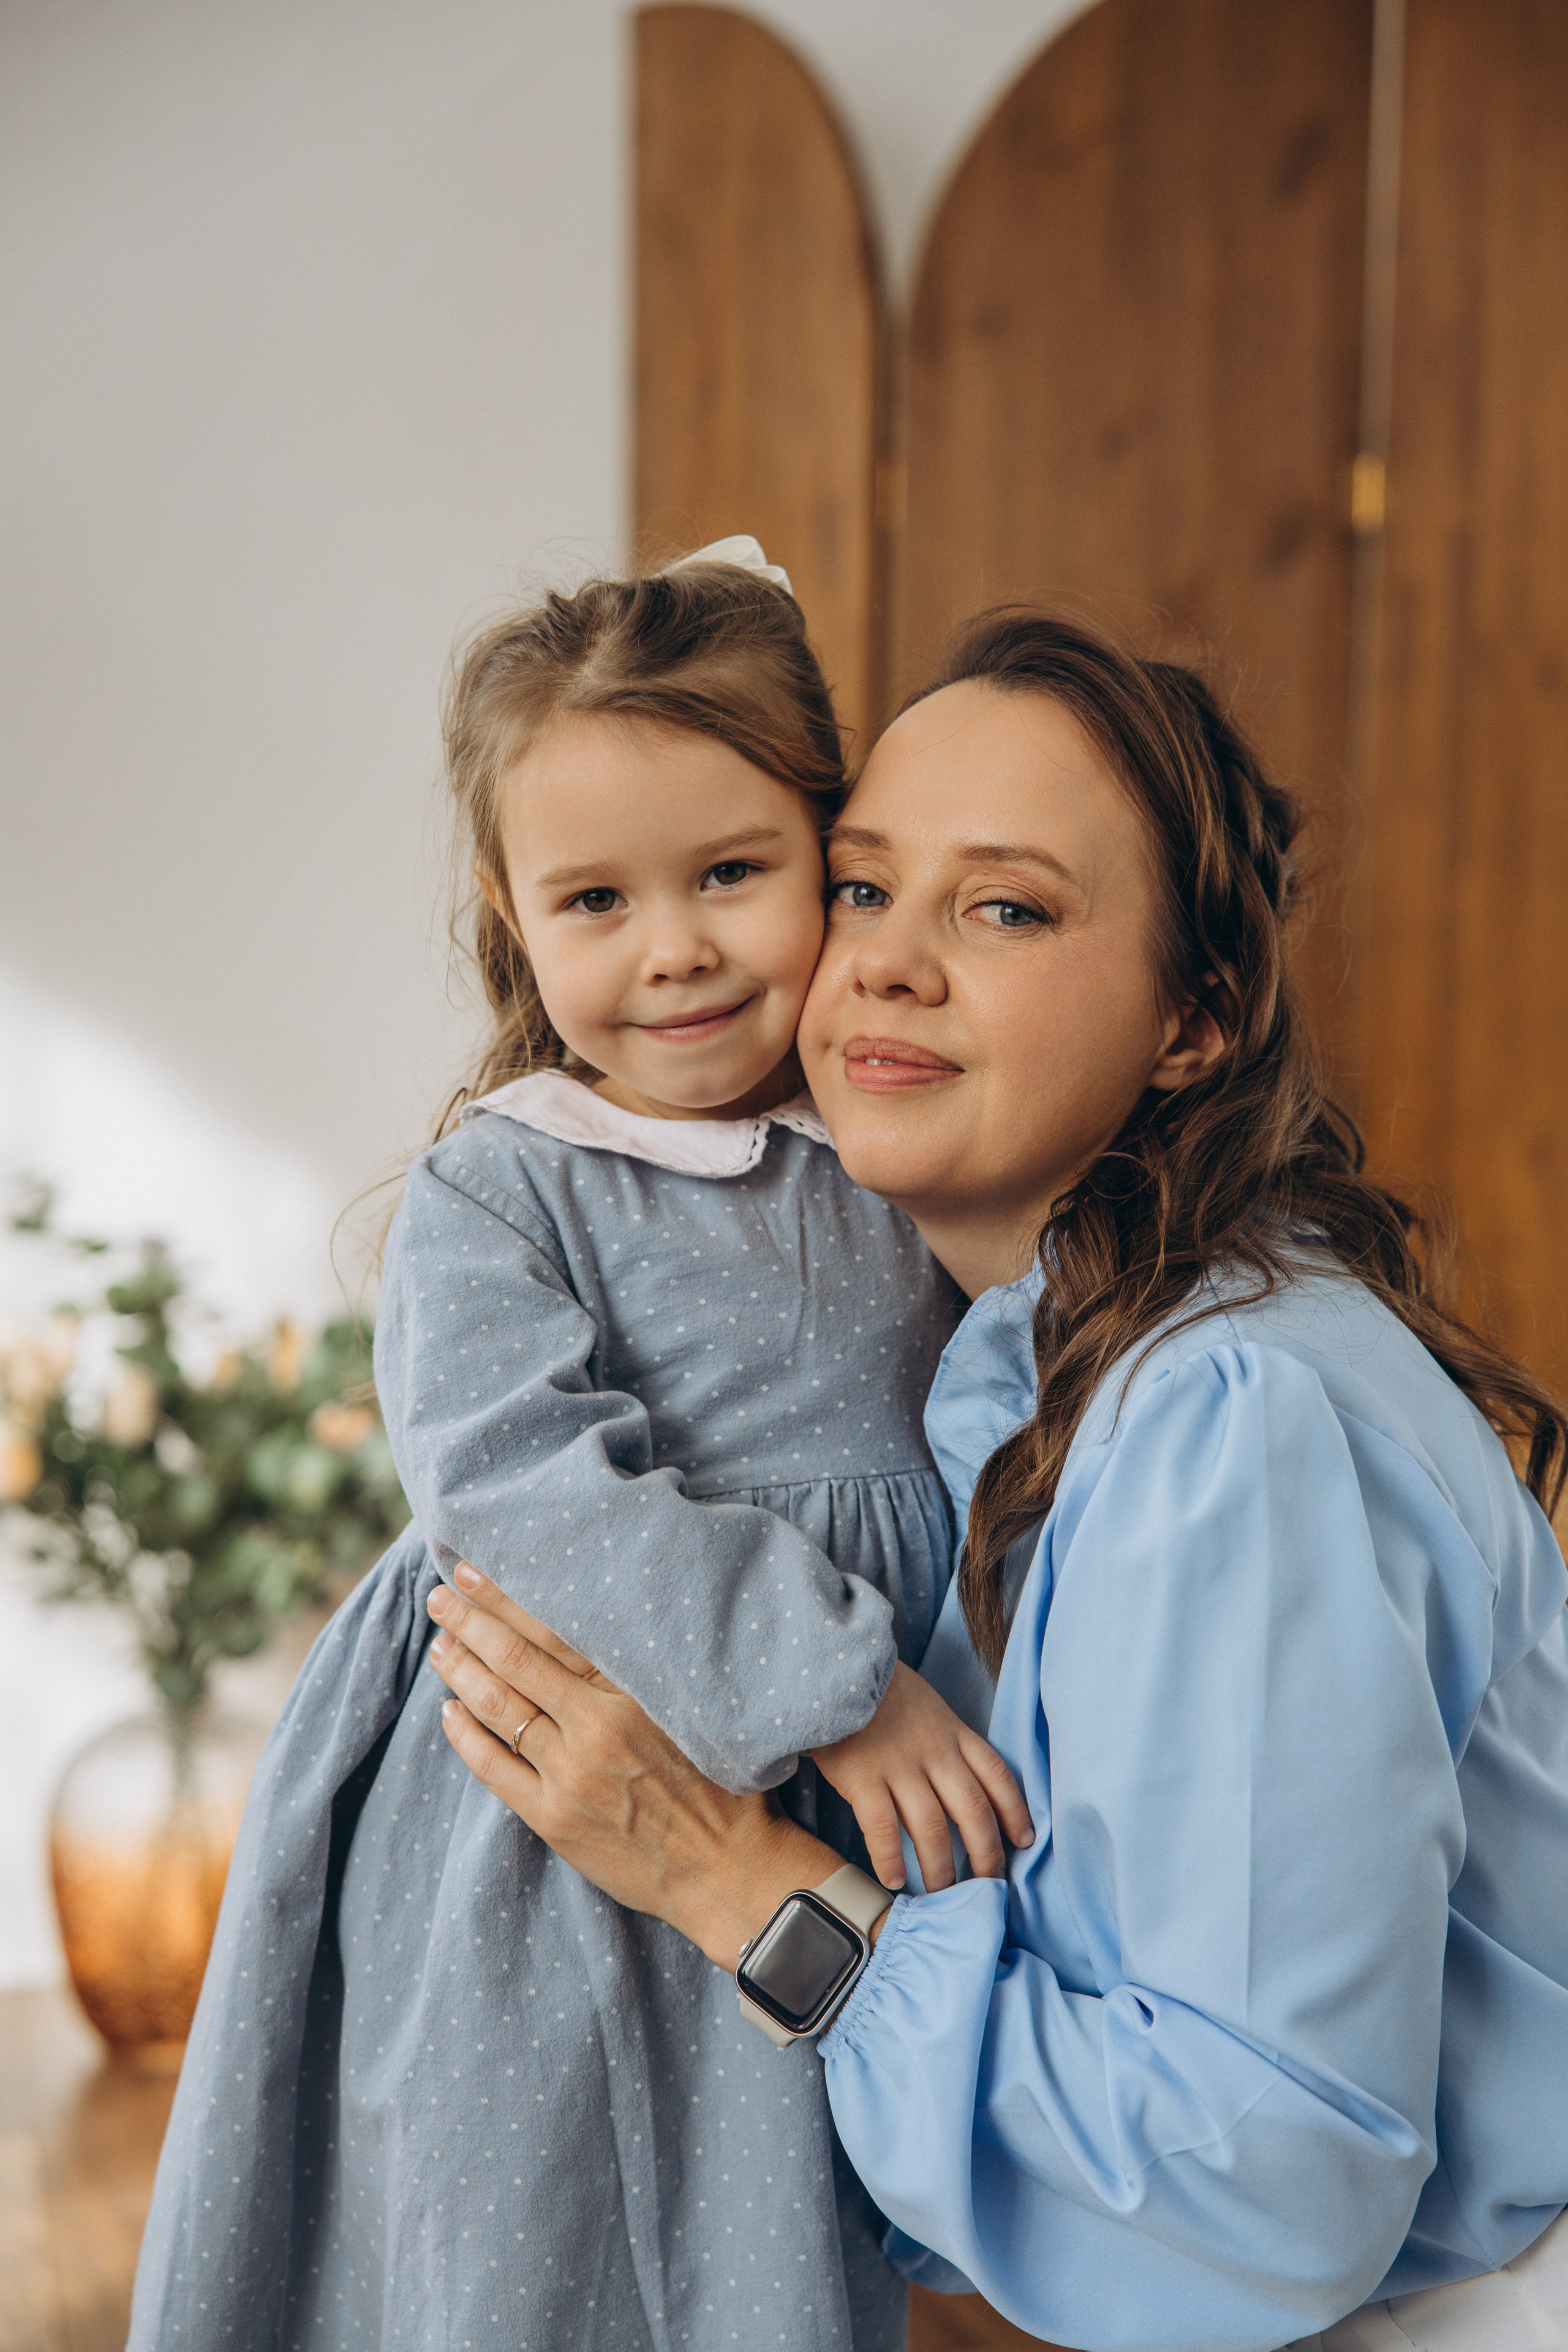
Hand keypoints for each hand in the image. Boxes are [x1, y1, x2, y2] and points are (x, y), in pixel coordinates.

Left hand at [425, 1568, 835, 1967]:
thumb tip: (589, 1621)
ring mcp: (570, 1772)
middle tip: (440, 1596)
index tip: (472, 1570)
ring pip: (498, 1707)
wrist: (725, 1868)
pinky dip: (465, 1734)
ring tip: (440, 1645)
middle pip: (516, 1658)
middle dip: (470, 1622)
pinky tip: (449, 1710)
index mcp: (632, 1689)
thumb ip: (638, 1669)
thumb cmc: (719, 1782)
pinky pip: (493, 1766)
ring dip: (461, 1669)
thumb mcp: (687, 1706)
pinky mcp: (552, 1816)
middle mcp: (596, 1724)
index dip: (505, 1597)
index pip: (553, 1628)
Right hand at [811, 1662, 1032, 1891]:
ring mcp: (898, 1763)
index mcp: (953, 1731)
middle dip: (986, 1855)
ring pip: (933, 1827)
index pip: (997, 1776)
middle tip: (989, 1888)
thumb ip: (945, 1738)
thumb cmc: (879, 1690)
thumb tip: (960, 1782)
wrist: (834, 1664)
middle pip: (973, 1811)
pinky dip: (889, 1857)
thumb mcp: (927, 1705)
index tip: (1024, 1841)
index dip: (1015, 1812)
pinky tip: (892, 1879)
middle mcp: (934, 1751)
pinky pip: (881, 1826)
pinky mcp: (862, 1775)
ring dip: (941, 1868)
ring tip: (943, 1895)